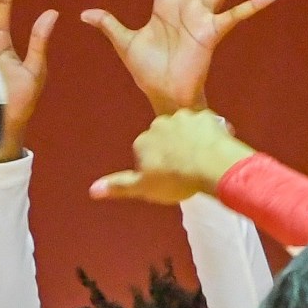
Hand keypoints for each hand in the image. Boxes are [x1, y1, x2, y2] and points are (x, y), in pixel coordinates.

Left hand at [81, 0, 275, 115]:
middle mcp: (186, 4)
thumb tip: (84, 13)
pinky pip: (236, 15)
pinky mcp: (213, 31)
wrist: (163, 94)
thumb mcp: (125, 43)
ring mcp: (202, 16)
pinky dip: (253, 6)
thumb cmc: (147, 70)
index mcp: (163, 3)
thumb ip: (109, 24)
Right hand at [90, 108, 252, 203]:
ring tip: (201, 161)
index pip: (145, 152)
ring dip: (191, 141)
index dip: (156, 166)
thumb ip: (119, 186)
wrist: (212, 167)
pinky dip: (210, 135)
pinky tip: (214, 151)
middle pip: (165, 137)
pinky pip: (206, 125)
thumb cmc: (177, 180)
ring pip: (185, 130)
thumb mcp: (144, 188)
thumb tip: (92, 190)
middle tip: (185, 169)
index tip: (167, 177)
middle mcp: (159, 124)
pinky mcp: (205, 116)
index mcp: (143, 141)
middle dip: (173, 149)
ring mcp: (183, 118)